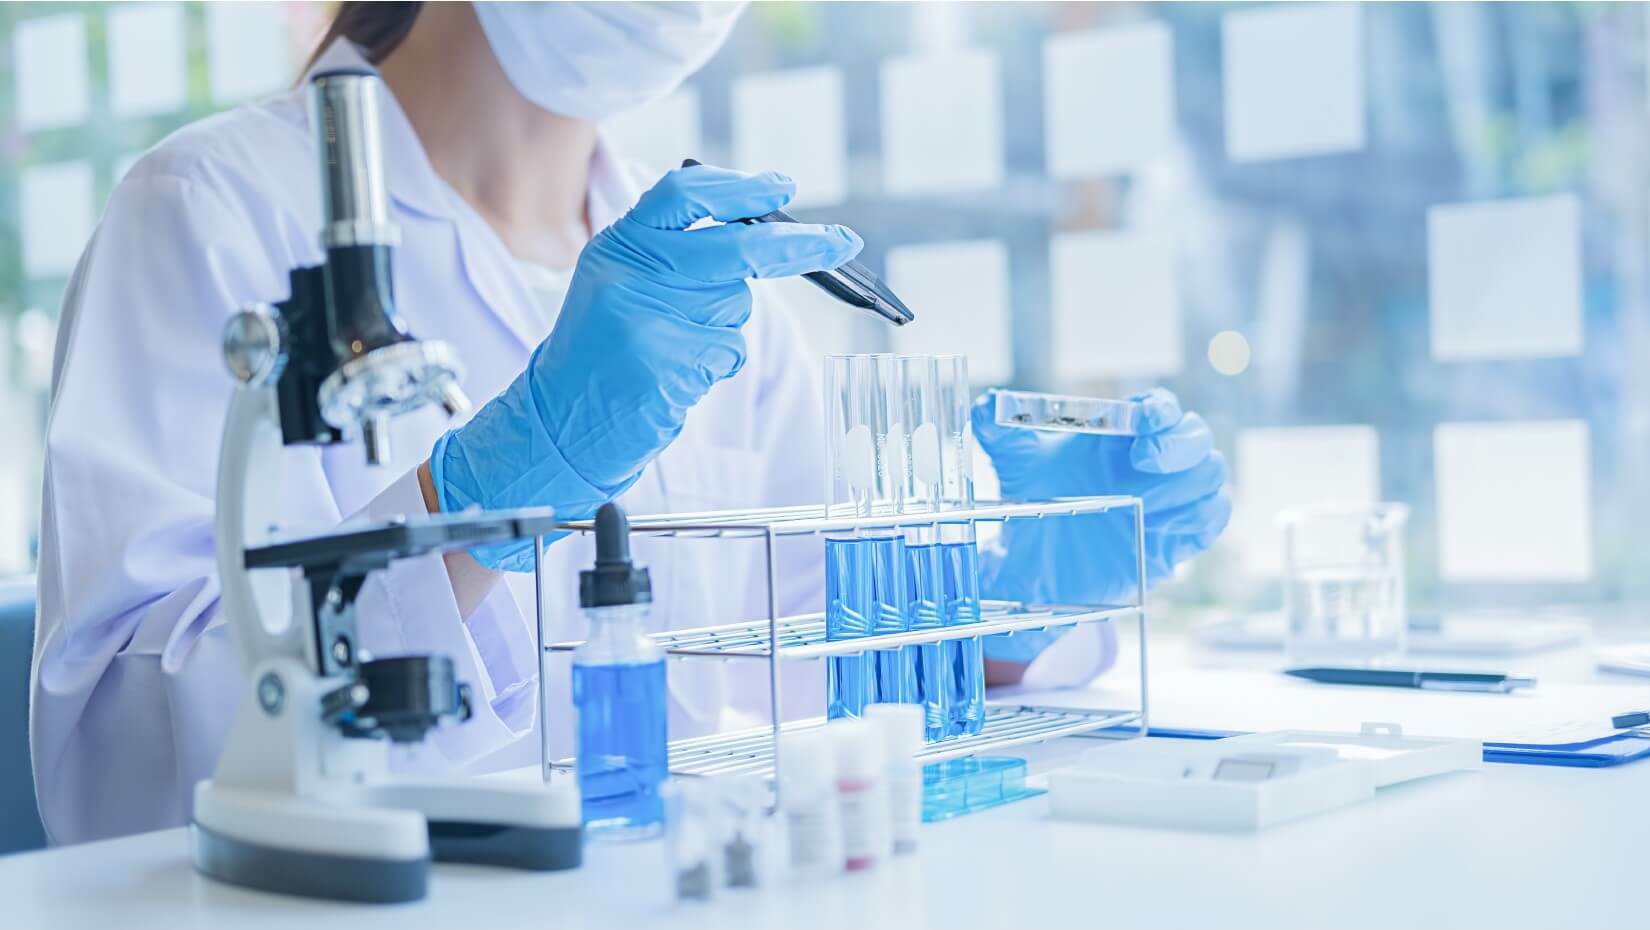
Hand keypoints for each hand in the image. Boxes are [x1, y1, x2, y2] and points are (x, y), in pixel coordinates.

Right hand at [429, 165, 862, 569]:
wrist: (559, 420)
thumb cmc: (602, 351)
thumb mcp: (620, 284)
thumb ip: (674, 253)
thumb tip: (761, 230)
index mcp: (618, 245)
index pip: (683, 194)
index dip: (740, 187)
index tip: (782, 185)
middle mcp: (628, 274)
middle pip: (734, 248)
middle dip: (796, 246)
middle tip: (842, 242)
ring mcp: (645, 320)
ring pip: (735, 306)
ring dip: (725, 326)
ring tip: (676, 347)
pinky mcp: (664, 364)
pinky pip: (728, 351)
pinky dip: (716, 363)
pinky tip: (677, 374)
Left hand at [971, 388, 1230, 661]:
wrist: (1035, 564)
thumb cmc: (1032, 500)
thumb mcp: (1012, 462)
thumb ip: (998, 428)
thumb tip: (989, 404)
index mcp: (1121, 435)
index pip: (1160, 409)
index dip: (1161, 410)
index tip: (1143, 420)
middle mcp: (1151, 462)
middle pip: (1197, 437)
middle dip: (1180, 445)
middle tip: (1144, 462)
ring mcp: (1169, 499)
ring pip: (1210, 475)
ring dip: (1188, 483)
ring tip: (1147, 501)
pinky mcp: (1177, 537)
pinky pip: (1213, 517)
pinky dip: (1202, 516)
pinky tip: (1166, 525)